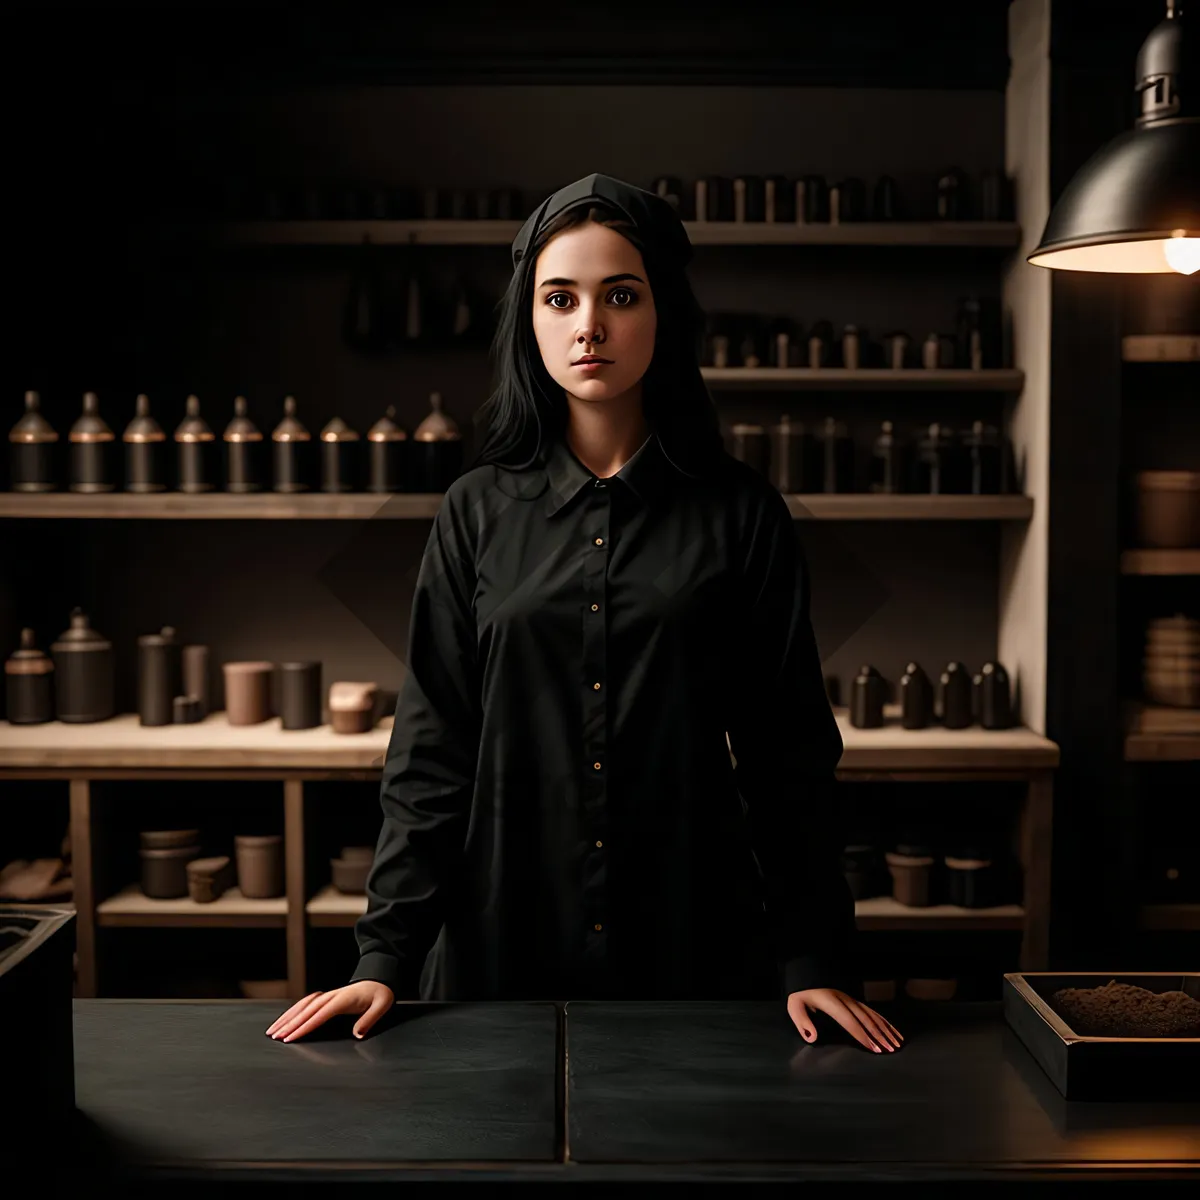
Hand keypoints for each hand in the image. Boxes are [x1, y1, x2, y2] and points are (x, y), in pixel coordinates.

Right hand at [266, 981, 394, 1042]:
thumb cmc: (380, 993)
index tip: (290, 1038)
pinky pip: (305, 1004)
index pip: (319, 1015)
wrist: (379, 978)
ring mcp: (327, 996)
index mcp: (343, 999)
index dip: (304, 1027)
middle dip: (289, 1024)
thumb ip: (370, 1019)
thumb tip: (357, 1034)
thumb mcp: (382, 1005)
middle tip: (274, 1037)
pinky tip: (284, 1019)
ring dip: (286, 1018)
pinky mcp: (325, 998)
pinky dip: (292, 1012)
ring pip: (302, 1006)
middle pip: (306, 1011)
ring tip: (272, 1031)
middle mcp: (331, 996)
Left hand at [787, 988, 902, 1052]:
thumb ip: (802, 1022)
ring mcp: (852, 1000)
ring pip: (872, 1015)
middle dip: (879, 1036)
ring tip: (896, 1043)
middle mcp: (845, 1001)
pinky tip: (893, 1030)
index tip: (875, 1049)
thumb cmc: (801, 995)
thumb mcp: (795, 1006)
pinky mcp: (854, 1001)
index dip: (863, 1036)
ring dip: (886, 1030)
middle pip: (865, 1019)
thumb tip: (812, 1038)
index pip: (850, 1022)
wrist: (806, 976)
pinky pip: (873, 1011)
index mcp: (831, 1003)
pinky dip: (885, 1021)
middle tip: (891, 1050)